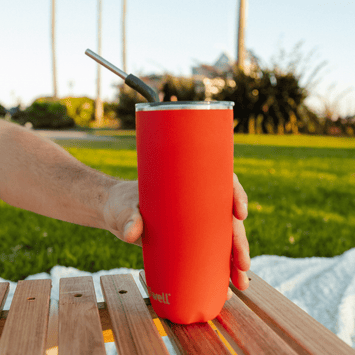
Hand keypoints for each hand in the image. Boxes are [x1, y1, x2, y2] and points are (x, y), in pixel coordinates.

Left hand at [102, 175, 250, 299]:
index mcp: (189, 184)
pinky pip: (210, 253)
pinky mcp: (188, 241)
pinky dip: (221, 269)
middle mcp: (197, 203)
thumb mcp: (125, 208)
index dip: (236, 195)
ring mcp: (194, 224)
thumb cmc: (122, 203)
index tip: (239, 213)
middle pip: (227, 218)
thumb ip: (128, 218)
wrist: (116, 212)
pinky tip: (228, 286)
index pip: (221, 183)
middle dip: (239, 241)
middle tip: (242, 263)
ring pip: (224, 239)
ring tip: (240, 283)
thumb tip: (132, 234)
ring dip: (236, 260)